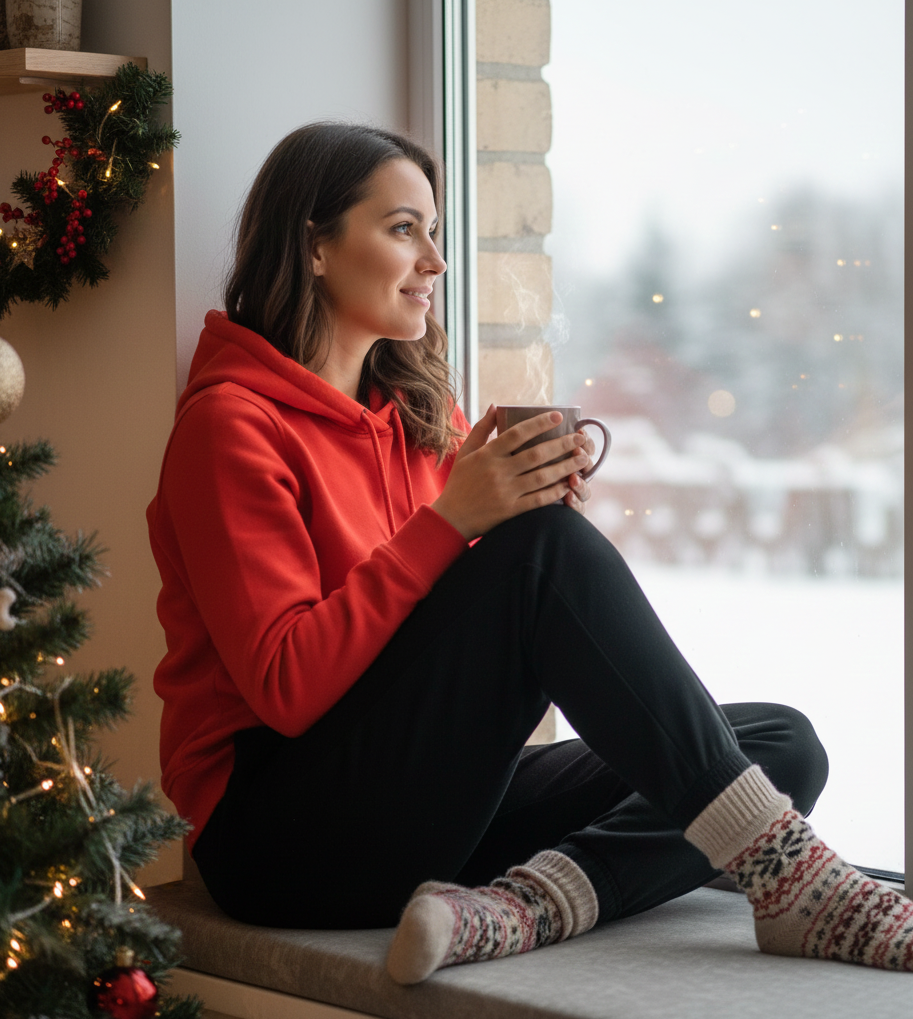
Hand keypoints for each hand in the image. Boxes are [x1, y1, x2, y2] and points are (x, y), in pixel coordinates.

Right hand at [432, 405, 588, 539]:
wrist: (451, 518)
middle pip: (536, 455)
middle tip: (580, 438)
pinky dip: (555, 492)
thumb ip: (481, 429)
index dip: (539, 423)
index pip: (517, 433)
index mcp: (487, 454)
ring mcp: (505, 492)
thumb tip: (495, 406)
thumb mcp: (465, 452)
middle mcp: (498, 471)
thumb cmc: (459, 483)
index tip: (558, 416)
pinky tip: (568, 485)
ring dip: (565, 467)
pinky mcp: (510, 510)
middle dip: (561, 445)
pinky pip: (538, 500)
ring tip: (582, 459)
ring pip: (541, 477)